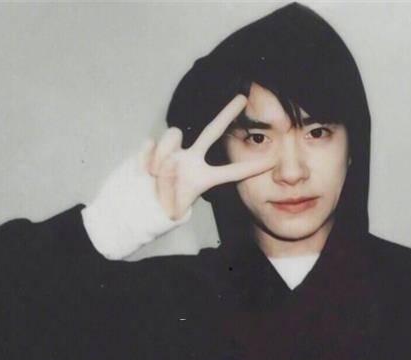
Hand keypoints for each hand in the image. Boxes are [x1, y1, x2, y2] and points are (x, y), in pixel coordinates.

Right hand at [144, 95, 274, 219]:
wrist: (137, 207)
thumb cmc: (160, 211)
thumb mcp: (172, 210)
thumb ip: (172, 190)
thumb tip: (168, 165)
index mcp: (204, 178)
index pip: (231, 172)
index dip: (251, 167)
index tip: (274, 159)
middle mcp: (192, 159)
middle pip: (211, 131)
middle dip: (226, 114)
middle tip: (243, 97)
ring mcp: (173, 152)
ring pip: (172, 136)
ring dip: (161, 156)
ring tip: (154, 176)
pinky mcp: (152, 148)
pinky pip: (150, 144)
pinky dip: (145, 160)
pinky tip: (143, 171)